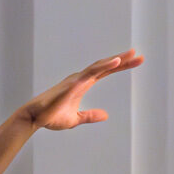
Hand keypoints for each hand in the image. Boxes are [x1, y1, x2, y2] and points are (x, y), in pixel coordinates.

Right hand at [15, 51, 141, 130]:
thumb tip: (106, 115)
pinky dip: (102, 67)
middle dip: (122, 60)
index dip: (121, 66)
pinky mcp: (71, 85)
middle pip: (104, 66)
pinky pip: (89, 74)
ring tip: (129, 55)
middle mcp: (80, 78)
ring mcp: (75, 80)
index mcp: (83, 84)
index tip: (136, 61)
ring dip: (114, 60)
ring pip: (98, 66)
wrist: (34, 118)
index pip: (105, 72)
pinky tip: (113, 63)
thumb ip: (90, 116)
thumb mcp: (76, 118)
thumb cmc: (51, 116)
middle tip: (138, 55)